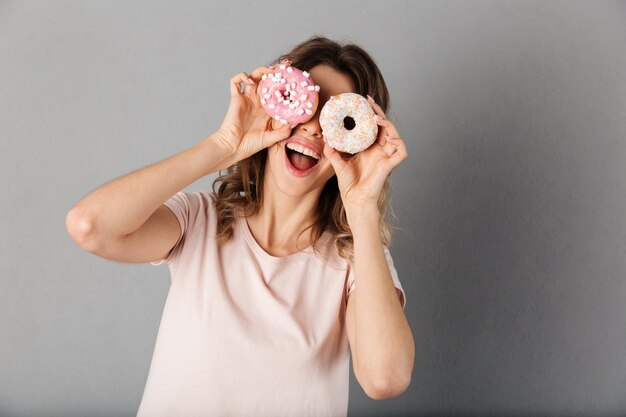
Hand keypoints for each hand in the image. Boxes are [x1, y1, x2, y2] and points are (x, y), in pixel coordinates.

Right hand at [214, 60, 292, 163]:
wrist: (233, 148)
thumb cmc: (250, 144)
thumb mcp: (271, 138)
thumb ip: (283, 131)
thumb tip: (296, 122)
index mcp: (267, 109)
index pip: (277, 91)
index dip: (285, 83)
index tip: (294, 76)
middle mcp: (257, 101)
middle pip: (267, 80)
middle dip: (276, 71)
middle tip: (285, 66)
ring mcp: (246, 99)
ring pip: (254, 76)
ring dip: (262, 70)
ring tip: (271, 70)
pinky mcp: (236, 98)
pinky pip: (235, 82)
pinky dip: (242, 76)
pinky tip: (250, 80)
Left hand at [322, 95, 407, 213]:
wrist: (354, 201)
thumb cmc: (349, 186)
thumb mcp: (337, 164)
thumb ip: (332, 151)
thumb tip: (325, 137)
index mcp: (369, 149)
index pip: (373, 127)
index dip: (370, 113)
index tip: (362, 101)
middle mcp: (379, 151)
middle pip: (384, 127)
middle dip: (378, 112)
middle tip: (368, 101)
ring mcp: (386, 158)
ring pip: (395, 135)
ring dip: (388, 124)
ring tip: (376, 117)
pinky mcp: (390, 166)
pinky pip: (401, 151)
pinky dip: (398, 141)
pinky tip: (387, 135)